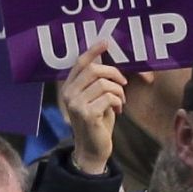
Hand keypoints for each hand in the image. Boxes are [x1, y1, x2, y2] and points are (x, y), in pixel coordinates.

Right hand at [58, 42, 123, 175]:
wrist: (93, 149)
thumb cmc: (98, 122)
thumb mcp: (97, 98)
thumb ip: (99, 82)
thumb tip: (106, 61)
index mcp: (69, 87)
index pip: (80, 63)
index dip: (93, 51)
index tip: (106, 42)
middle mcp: (68, 94)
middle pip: (94, 70)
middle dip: (114, 73)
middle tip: (123, 83)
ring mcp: (76, 104)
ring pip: (104, 84)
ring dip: (119, 92)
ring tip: (120, 101)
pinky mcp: (87, 114)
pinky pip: (109, 97)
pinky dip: (119, 102)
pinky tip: (118, 111)